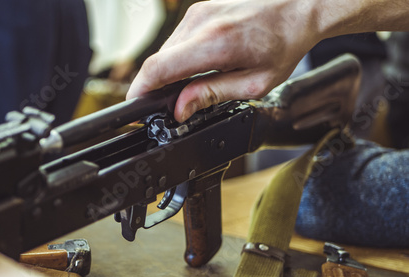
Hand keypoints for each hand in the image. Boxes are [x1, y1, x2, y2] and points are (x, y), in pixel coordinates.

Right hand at [127, 0, 323, 121]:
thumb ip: (212, 95)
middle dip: (160, 87)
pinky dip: (181, 58)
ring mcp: (197, 13)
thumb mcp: (253, 83)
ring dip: (172, 72)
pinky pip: (178, 41)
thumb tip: (180, 108)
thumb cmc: (283, 44)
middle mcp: (200, 23)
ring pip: (167, 52)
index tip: (136, 106)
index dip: (140, 90)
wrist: (298, 7)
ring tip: (197, 82)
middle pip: (159, 62)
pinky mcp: (199, 11)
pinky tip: (201, 65)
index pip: (158, 68)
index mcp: (215, 44)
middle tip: (176, 104)